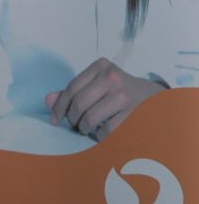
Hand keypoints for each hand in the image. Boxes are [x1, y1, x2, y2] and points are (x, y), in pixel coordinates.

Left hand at [47, 59, 162, 139]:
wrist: (155, 98)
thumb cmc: (120, 92)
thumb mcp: (98, 85)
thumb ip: (74, 92)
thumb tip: (47, 100)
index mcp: (101, 67)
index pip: (71, 88)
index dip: (59, 107)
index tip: (54, 120)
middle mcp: (112, 78)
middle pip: (78, 104)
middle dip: (72, 119)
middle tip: (75, 125)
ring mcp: (123, 95)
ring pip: (89, 119)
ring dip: (84, 128)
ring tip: (87, 128)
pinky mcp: (132, 113)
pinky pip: (105, 130)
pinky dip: (100, 136)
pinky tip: (103, 131)